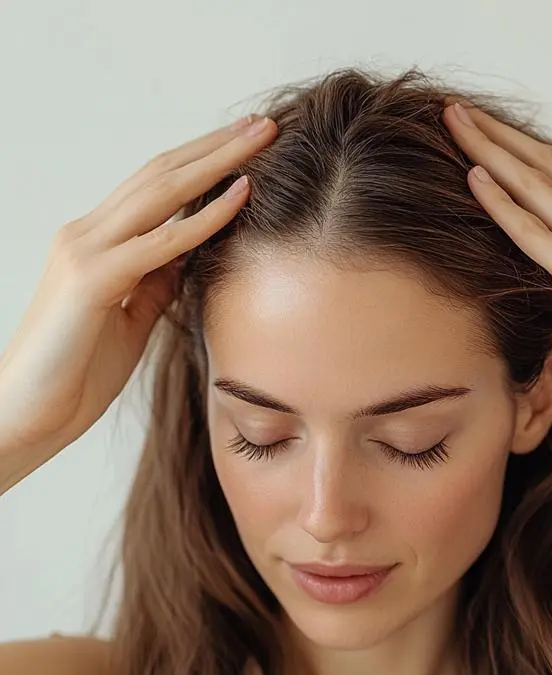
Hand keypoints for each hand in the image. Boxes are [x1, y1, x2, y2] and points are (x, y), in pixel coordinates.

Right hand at [0, 114, 276, 448]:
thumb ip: (156, 282)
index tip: (246, 146)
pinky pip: (159, 244)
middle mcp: (87, 233)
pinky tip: (241, 195)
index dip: (201, 161)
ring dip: (216, 162)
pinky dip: (204, 219)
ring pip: (160, 192)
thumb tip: (190, 256)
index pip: (155, 186)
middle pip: (160, 173)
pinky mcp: (92, 280)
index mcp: (97, 242)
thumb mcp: (131, 318)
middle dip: (215, 146)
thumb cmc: (77, 371)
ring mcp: (86, 251)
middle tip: (262, 123)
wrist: (29, 414)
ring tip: (260, 139)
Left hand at [443, 101, 551, 435]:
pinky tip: (474, 179)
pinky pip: (538, 235)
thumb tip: (540, 305)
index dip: (517, 154)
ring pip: (538, 187)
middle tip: (456, 110)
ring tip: (454, 121)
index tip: (479, 136)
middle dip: (496, 137)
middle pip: (544, 169)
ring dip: (491, 152)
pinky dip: (503, 205)